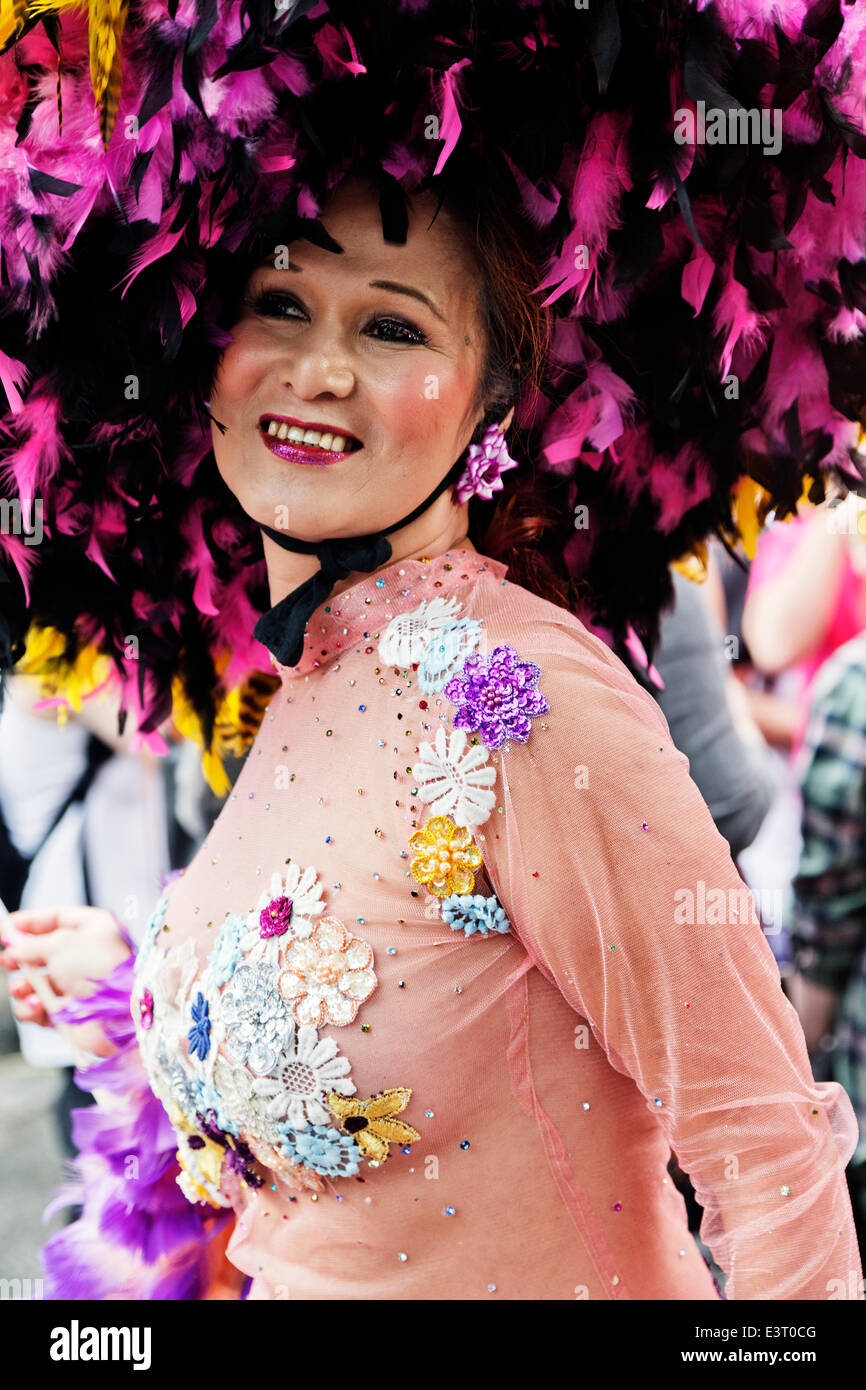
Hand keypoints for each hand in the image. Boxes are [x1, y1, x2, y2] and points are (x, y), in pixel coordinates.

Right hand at [0, 906, 131, 1055]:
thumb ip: (31, 944)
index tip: (5, 929)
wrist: (119, 1014)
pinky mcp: (73, 1012)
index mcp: (95, 928)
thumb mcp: (60, 945)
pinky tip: (35, 1008)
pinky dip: (33, 1009)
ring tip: (20, 990)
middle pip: (45, 951)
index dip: (29, 922)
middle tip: (6, 961)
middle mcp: (89, 954)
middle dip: (23, 958)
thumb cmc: (98, 970)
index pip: (57, 917)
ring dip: (24, 987)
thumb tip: (13, 944)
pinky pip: (43, 1008)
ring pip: (40, 983)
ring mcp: (80, 984)